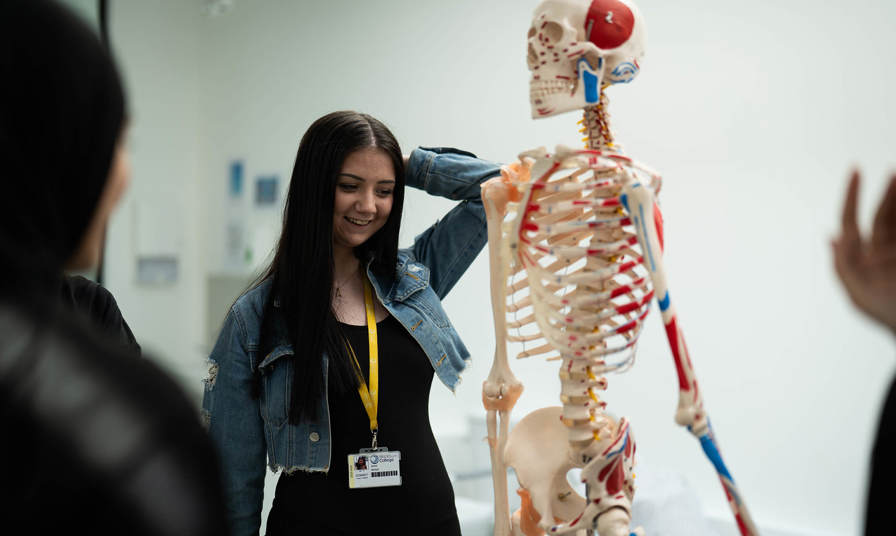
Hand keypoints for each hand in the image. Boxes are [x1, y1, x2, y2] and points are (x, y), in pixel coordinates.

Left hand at [832, 169, 895, 332]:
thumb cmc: (886, 315)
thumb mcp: (859, 295)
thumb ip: (844, 266)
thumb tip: (832, 237)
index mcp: (860, 257)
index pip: (851, 221)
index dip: (850, 196)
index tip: (856, 170)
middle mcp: (881, 250)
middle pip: (882, 215)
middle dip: (888, 194)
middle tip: (894, 174)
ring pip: (895, 219)